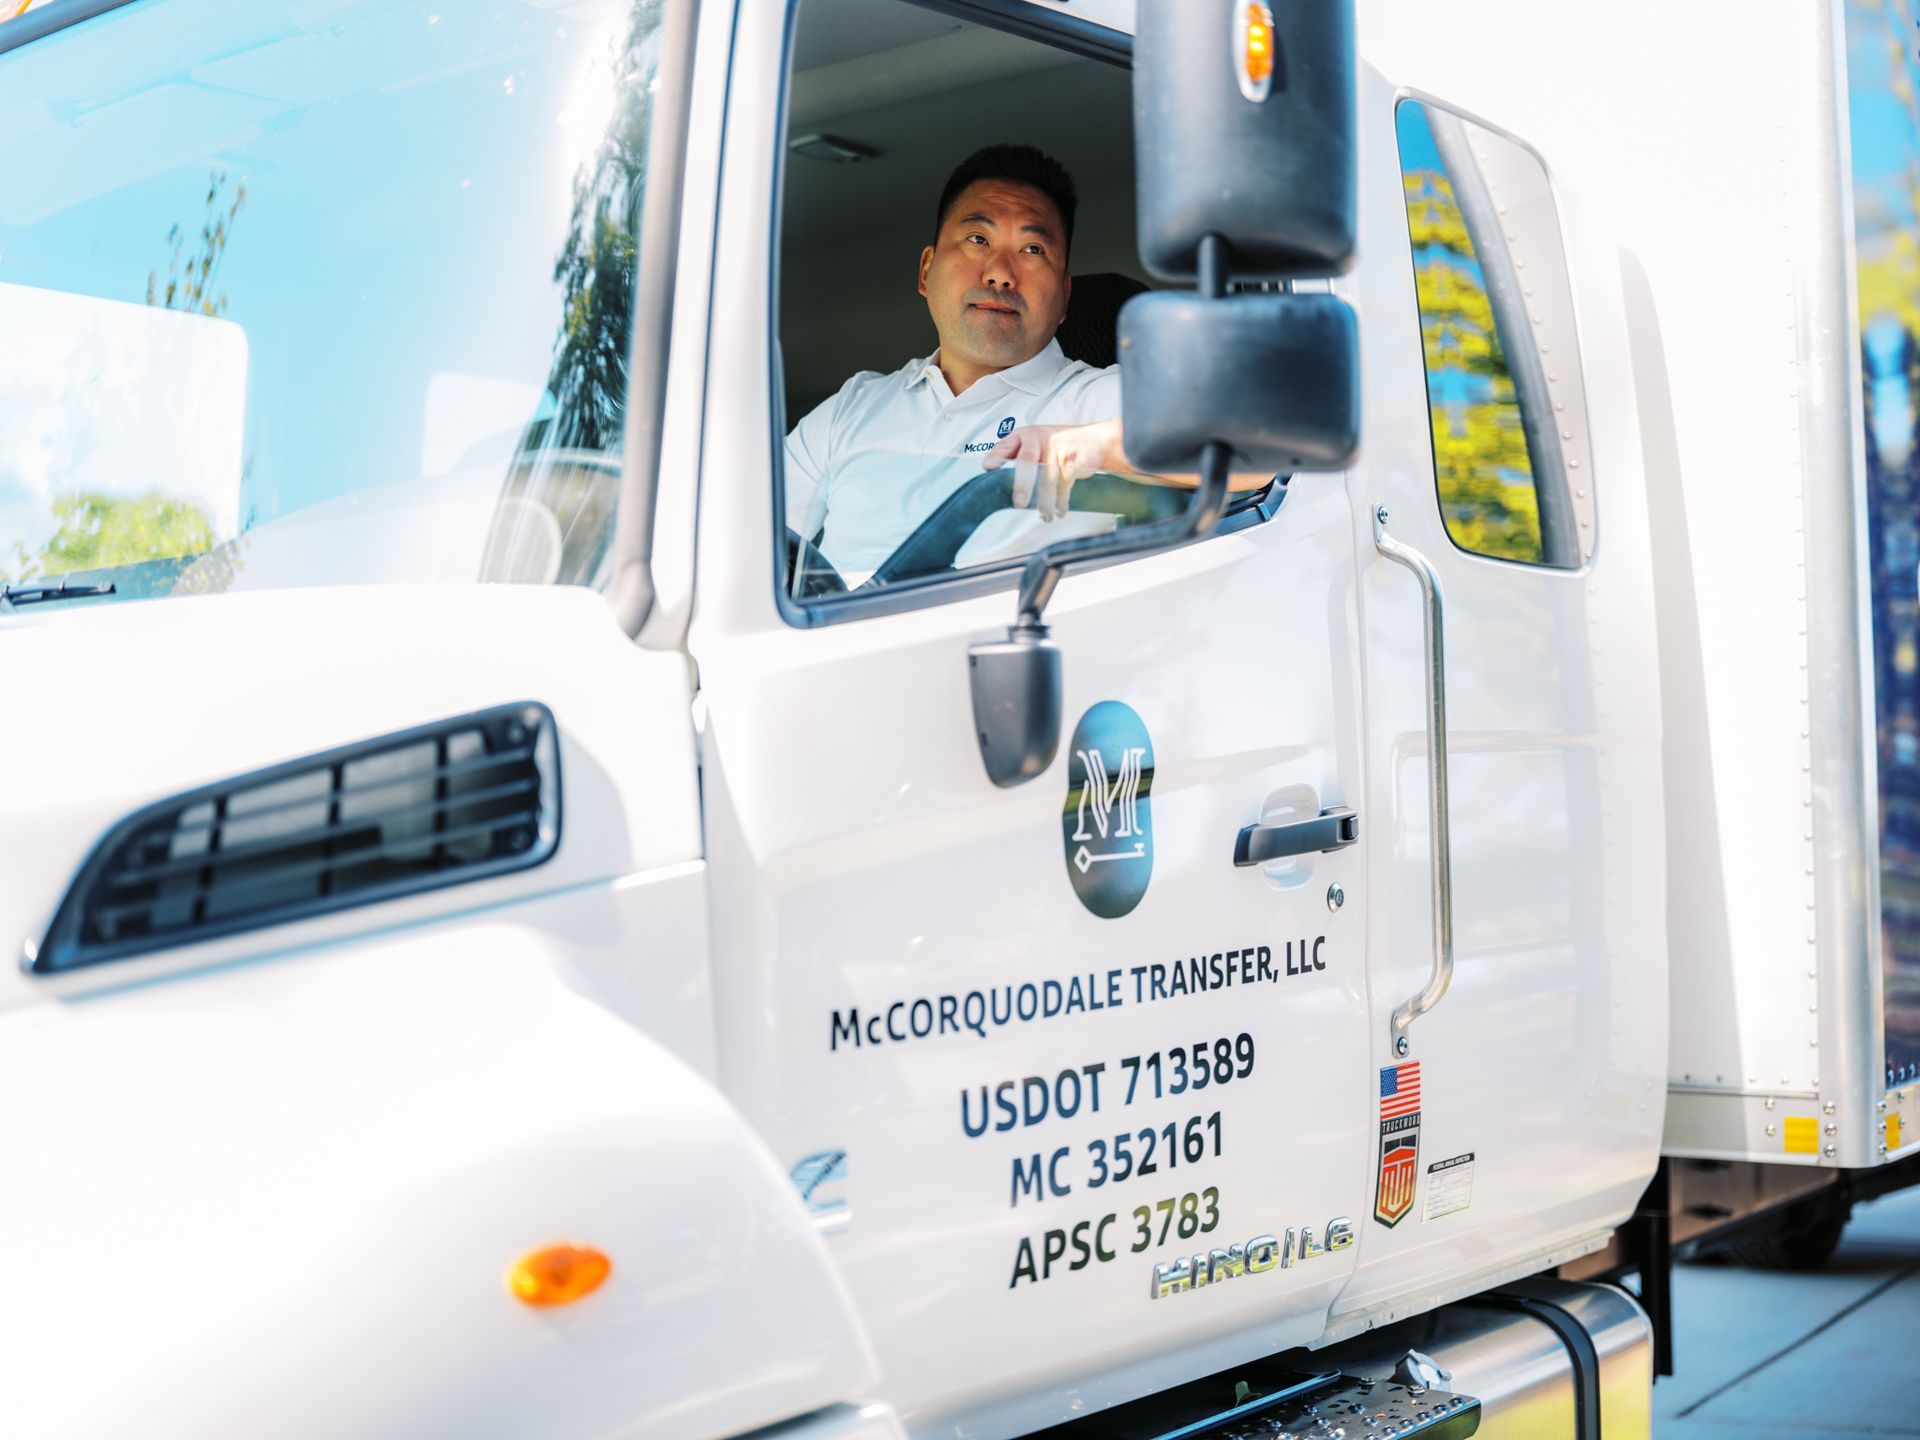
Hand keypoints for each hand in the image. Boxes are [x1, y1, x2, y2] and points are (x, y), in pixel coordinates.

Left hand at [982, 419, 1124, 519]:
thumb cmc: (1058, 448)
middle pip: (1028, 461)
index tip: (988, 467)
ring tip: (1045, 517)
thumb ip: (1016, 457)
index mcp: (1025, 435)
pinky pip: (1065, 485)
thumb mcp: (1036, 445)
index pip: (1007, 445)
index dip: (998, 455)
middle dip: (1023, 484)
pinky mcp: (1074, 459)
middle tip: (1020, 504)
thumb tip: (995, 480)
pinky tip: (1060, 510)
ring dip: (1046, 503)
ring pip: (1048, 480)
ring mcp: (1058, 447)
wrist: (1095, 441)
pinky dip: (1062, 501)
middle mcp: (1039, 438)